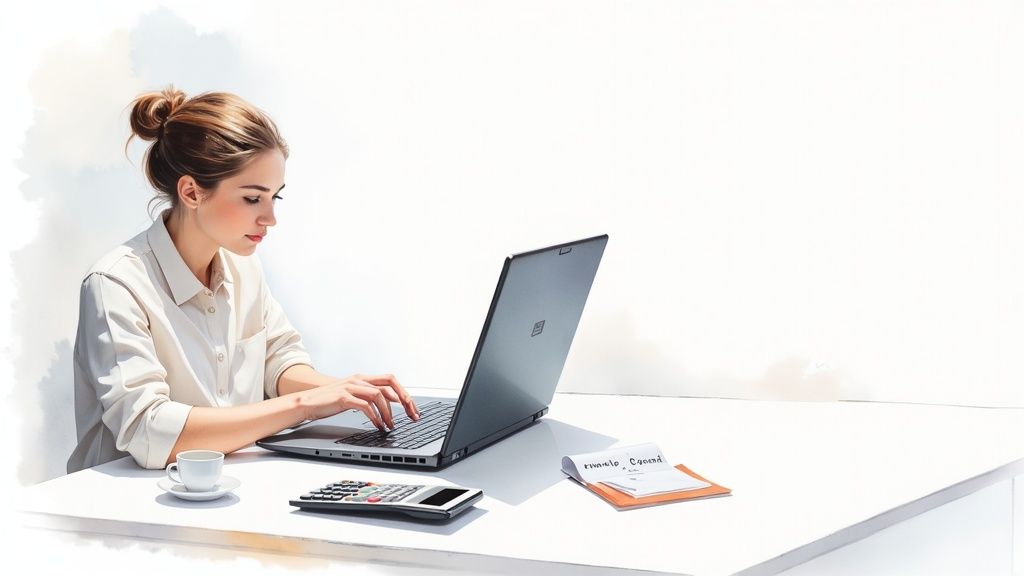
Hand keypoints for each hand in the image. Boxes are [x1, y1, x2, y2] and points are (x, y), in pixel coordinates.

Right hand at [296, 373, 419, 430]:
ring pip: (379, 395)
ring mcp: (351, 387)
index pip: (390, 380)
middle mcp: (359, 379)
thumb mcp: (352, 395)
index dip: (404, 393)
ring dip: (389, 412)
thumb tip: (388, 405)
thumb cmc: (329, 401)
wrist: (306, 402)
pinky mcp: (343, 398)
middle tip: (411, 415)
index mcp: (362, 378)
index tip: (412, 408)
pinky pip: (365, 406)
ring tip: (390, 425)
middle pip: (390, 384)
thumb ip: (368, 396)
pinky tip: (378, 425)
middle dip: (404, 400)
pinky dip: (375, 417)